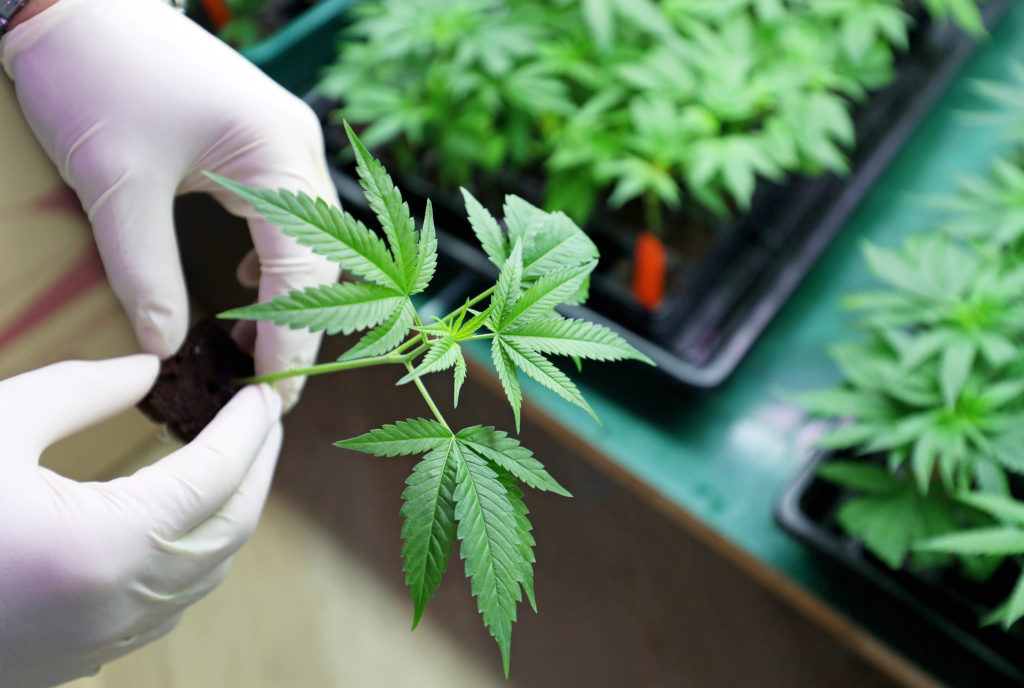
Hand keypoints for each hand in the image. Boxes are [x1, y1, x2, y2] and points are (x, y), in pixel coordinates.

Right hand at [0, 355, 282, 686]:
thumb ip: (80, 393)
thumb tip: (148, 371)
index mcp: (106, 545)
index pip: (216, 475)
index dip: (249, 429)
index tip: (266, 392)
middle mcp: (121, 602)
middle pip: (230, 527)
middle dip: (257, 467)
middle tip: (264, 418)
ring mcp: (104, 640)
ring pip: (208, 571)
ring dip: (232, 511)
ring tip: (235, 458)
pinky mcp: (83, 657)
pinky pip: (173, 602)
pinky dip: (198, 554)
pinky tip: (186, 518)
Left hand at [1, 0, 339, 408]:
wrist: (75, 2)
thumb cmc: (95, 75)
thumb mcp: (116, 185)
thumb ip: (144, 273)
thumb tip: (163, 348)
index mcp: (275, 154)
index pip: (303, 269)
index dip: (292, 338)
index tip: (275, 395)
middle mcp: (296, 146)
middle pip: (323, 256)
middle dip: (302, 324)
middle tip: (272, 387)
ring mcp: (285, 138)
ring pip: (312, 236)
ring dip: (292, 293)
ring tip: (262, 346)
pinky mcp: (263, 137)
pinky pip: (290, 211)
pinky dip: (276, 256)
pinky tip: (246, 279)